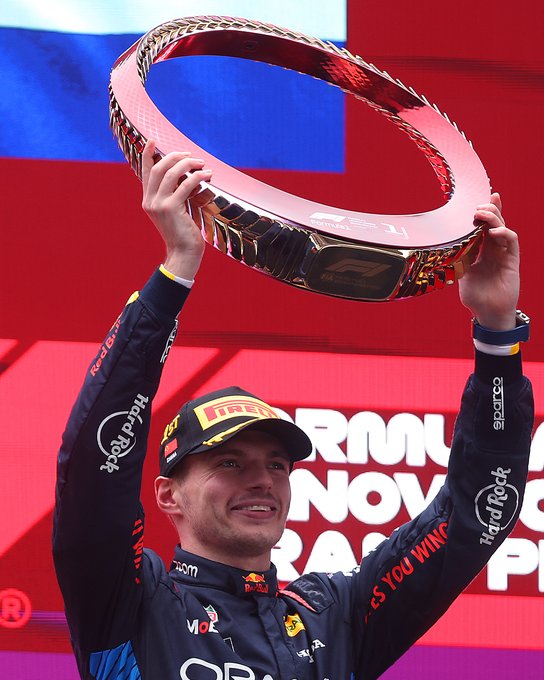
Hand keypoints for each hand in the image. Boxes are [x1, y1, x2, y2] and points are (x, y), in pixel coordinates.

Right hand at [141, 139, 211, 279]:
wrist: (183, 254)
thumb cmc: (183, 233)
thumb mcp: (174, 212)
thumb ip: (174, 194)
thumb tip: (185, 176)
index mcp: (148, 200)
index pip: (146, 172)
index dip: (148, 154)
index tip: (153, 140)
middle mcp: (150, 201)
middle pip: (159, 168)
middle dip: (176, 157)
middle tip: (192, 156)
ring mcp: (159, 204)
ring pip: (171, 173)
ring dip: (189, 164)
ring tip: (202, 164)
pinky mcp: (171, 208)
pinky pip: (185, 184)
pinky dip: (198, 177)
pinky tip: (208, 175)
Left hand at [458, 193, 518, 330]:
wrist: (487, 313)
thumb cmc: (475, 296)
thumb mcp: (461, 273)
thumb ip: (457, 258)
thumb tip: (443, 248)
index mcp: (482, 250)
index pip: (484, 226)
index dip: (484, 212)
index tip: (476, 200)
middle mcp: (494, 249)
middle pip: (495, 222)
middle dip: (488, 210)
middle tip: (477, 207)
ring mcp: (504, 254)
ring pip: (503, 227)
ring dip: (494, 218)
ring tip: (482, 214)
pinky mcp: (512, 261)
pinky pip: (512, 242)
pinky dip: (504, 233)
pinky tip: (493, 232)